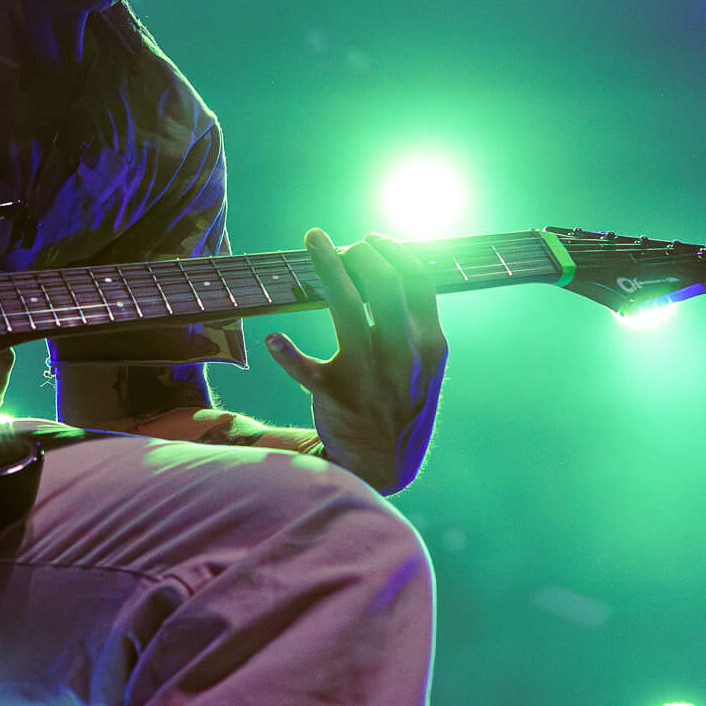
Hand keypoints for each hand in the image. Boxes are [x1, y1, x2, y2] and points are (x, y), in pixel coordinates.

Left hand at [264, 229, 447, 492]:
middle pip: (383, 283)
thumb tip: (392, 270)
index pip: (418, 280)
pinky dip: (286, 351)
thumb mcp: (427, 368)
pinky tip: (273, 338)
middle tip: (339, 244)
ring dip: (327, 264)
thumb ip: (417, 325)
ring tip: (314, 239)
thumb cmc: (403, 405)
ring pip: (345, 306)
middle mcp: (403, 355)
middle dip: (360, 251)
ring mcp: (369, 374)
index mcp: (431, 345)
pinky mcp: (334, 395)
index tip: (373, 239)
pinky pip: (303, 367)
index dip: (394, 251)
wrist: (386, 466)